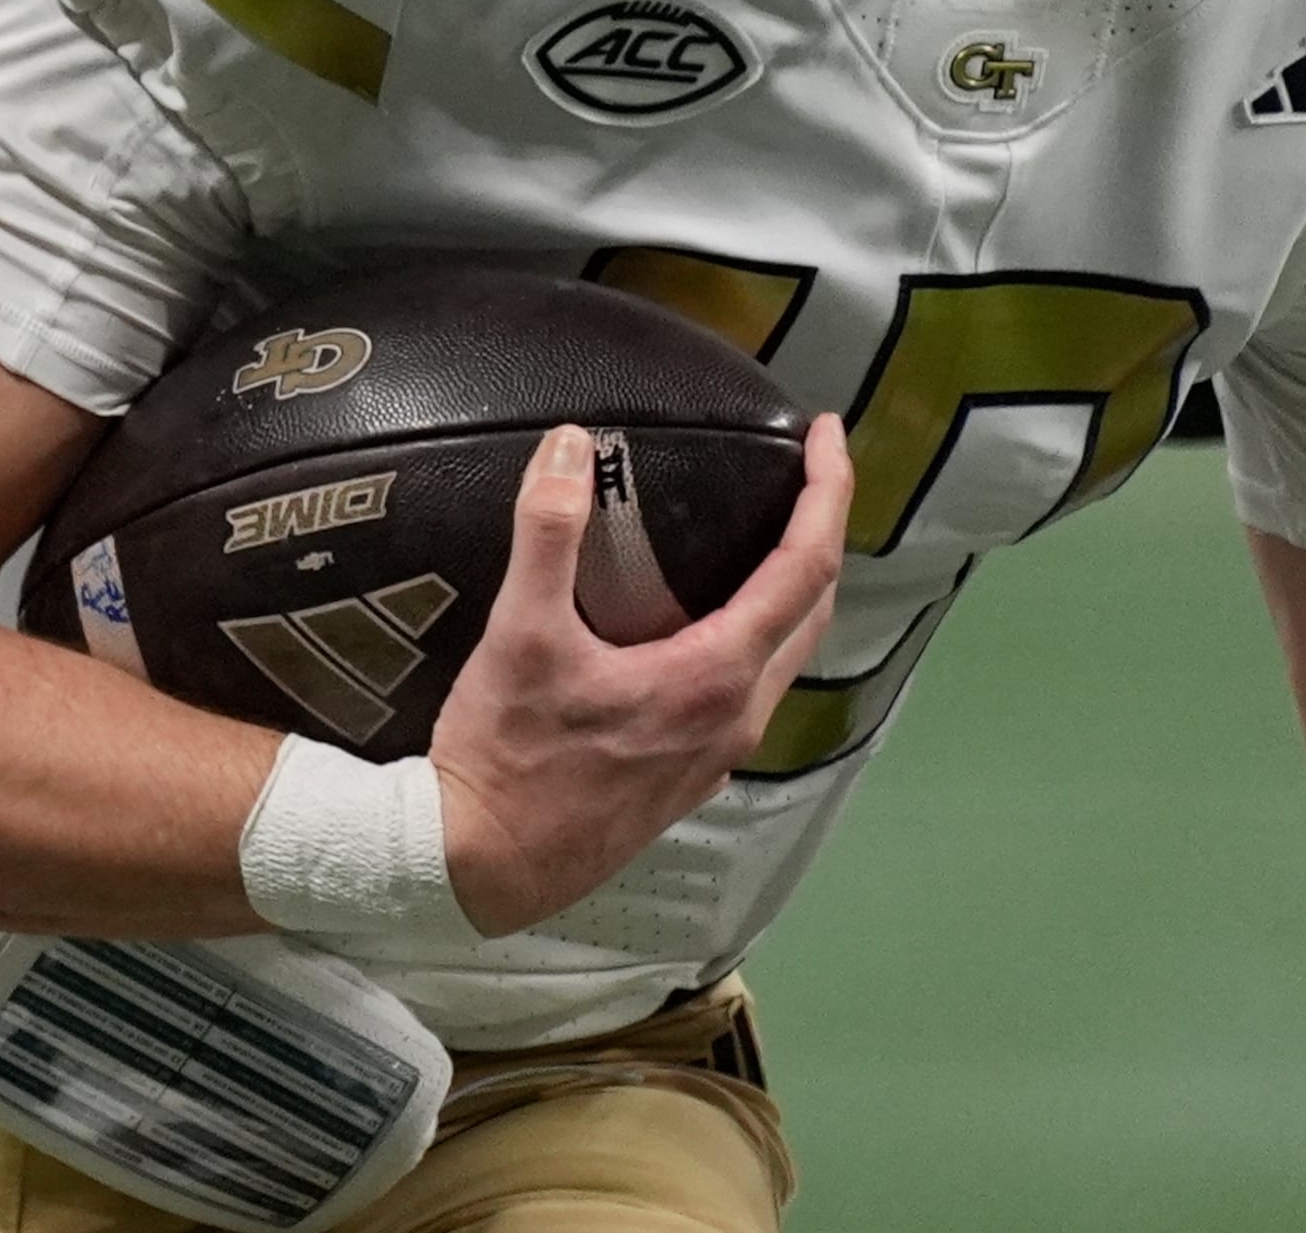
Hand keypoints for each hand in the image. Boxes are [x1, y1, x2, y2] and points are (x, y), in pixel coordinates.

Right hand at [430, 415, 848, 936]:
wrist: (478, 869)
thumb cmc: (503, 760)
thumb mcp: (519, 636)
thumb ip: (547, 533)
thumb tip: (568, 446)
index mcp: (714, 675)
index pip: (806, 565)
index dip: (826, 491)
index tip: (827, 436)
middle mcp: (735, 718)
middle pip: (812, 608)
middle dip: (820, 532)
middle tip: (805, 473)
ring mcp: (718, 756)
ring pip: (786, 656)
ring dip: (792, 592)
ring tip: (770, 535)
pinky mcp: (692, 779)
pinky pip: (750, 694)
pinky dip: (757, 642)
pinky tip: (715, 626)